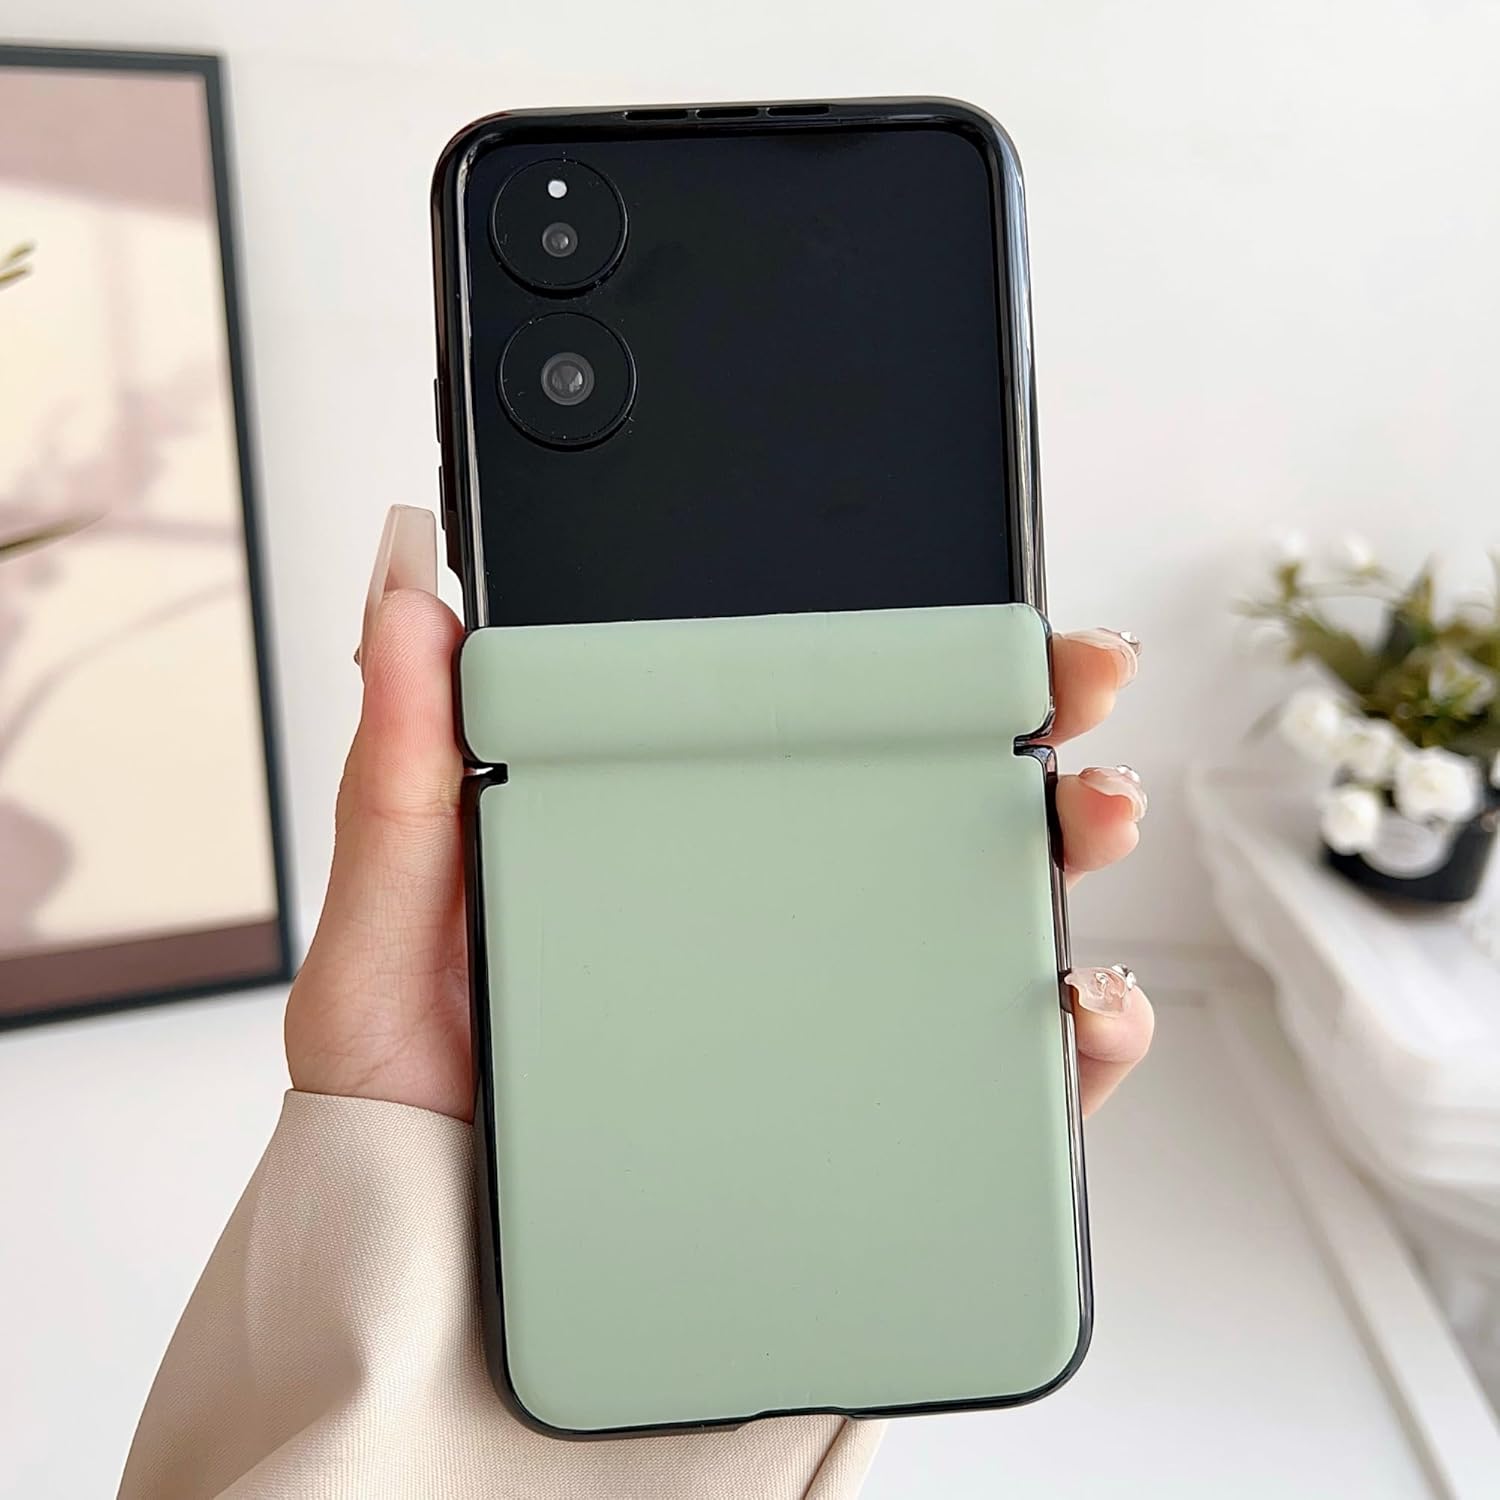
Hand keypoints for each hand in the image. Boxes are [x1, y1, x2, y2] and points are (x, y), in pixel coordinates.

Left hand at [286, 507, 1153, 1119]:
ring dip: (1066, 864)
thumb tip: (402, 581)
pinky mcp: (871, 1143)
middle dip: (1028, 738)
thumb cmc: (407, 1117)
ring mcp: (828, 1035)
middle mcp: (769, 928)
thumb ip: (400, 769)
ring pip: (982, 928)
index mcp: (676, 850)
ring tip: (1087, 828)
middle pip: (926, 812)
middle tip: (1079, 691)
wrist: (437, 1318)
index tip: (981, 615)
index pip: (804, 731)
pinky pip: (997, 1086)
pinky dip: (1069, 1043)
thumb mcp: (388, 929)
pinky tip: (1075, 1009)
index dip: (904, 661)